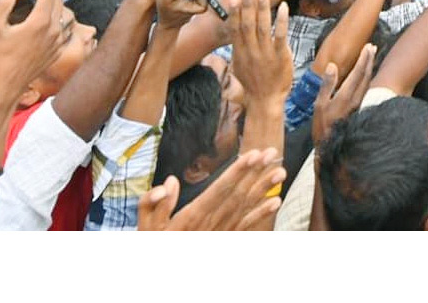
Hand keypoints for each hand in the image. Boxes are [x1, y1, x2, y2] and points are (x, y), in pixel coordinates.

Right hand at [0, 0, 65, 105]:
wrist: (3, 89)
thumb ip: (3, 3)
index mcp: (40, 22)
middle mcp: (54, 31)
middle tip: (24, 0)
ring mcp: (58, 43)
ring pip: (64, 14)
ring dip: (51, 7)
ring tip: (33, 12)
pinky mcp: (57, 52)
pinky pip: (64, 30)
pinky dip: (55, 23)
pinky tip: (39, 28)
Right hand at [137, 148, 285, 230]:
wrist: (166, 273)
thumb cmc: (157, 244)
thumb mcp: (147, 226)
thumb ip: (154, 204)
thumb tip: (169, 182)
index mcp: (193, 216)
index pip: (220, 189)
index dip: (237, 171)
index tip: (252, 155)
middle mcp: (211, 223)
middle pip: (237, 194)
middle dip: (255, 172)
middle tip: (272, 152)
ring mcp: (221, 232)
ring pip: (245, 207)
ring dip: (264, 189)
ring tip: (280, 172)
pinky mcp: (225, 239)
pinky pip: (246, 226)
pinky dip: (261, 213)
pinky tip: (275, 202)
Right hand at [230, 0, 292, 103]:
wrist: (265, 101)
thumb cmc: (253, 84)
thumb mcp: (238, 67)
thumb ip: (237, 49)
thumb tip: (233, 35)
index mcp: (240, 53)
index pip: (235, 29)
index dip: (234, 13)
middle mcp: (251, 51)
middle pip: (248, 25)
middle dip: (247, 6)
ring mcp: (265, 54)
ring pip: (263, 27)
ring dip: (262, 9)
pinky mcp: (280, 56)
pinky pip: (281, 36)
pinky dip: (281, 21)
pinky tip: (282, 7)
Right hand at [312, 44, 375, 144]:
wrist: (331, 147)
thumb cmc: (322, 126)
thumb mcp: (320, 104)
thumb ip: (327, 84)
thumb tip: (332, 66)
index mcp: (346, 96)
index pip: (358, 73)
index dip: (363, 59)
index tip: (367, 46)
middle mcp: (356, 99)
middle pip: (366, 76)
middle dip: (369, 60)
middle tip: (372, 46)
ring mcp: (358, 104)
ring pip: (367, 82)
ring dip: (369, 68)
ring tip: (370, 56)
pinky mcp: (358, 108)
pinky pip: (365, 88)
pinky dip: (367, 77)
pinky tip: (365, 75)